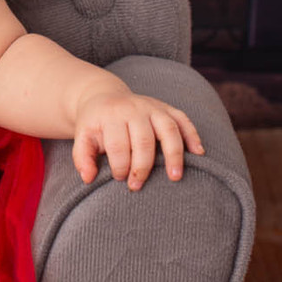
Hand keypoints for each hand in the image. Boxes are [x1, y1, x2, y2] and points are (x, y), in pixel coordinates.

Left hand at [71, 87, 203, 190]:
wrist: (103, 96)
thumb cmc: (95, 124)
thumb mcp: (82, 137)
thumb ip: (82, 158)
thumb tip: (88, 178)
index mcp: (111, 116)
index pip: (118, 144)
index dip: (119, 165)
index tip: (120, 179)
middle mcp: (134, 109)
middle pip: (143, 139)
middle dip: (142, 166)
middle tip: (137, 185)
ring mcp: (153, 107)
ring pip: (168, 128)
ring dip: (174, 153)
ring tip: (175, 176)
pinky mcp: (166, 108)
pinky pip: (183, 119)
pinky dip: (192, 135)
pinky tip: (198, 153)